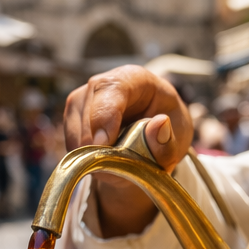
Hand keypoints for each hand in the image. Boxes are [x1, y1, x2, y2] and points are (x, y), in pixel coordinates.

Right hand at [63, 65, 192, 237]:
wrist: (152, 141)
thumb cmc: (167, 133)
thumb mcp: (178, 140)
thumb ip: (168, 140)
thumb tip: (159, 124)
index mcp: (135, 79)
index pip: (112, 89)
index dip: (104, 117)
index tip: (103, 145)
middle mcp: (105, 84)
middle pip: (87, 109)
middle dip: (95, 143)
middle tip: (109, 168)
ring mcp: (84, 99)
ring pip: (75, 128)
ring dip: (90, 155)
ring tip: (116, 166)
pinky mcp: (73, 117)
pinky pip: (70, 142)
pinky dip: (84, 159)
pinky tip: (104, 163)